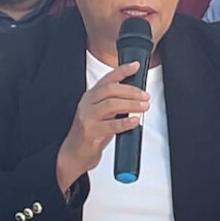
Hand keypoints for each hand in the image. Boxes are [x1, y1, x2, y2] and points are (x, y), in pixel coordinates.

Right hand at [56, 61, 148, 191]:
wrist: (74, 154)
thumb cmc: (90, 132)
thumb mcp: (102, 114)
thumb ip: (115, 104)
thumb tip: (137, 97)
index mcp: (91, 97)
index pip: (107, 79)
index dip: (122, 71)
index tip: (135, 66)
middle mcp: (87, 104)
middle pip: (110, 90)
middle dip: (131, 90)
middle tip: (145, 95)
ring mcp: (87, 118)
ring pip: (110, 105)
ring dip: (130, 104)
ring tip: (144, 106)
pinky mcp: (90, 132)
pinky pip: (110, 125)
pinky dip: (125, 122)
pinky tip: (135, 121)